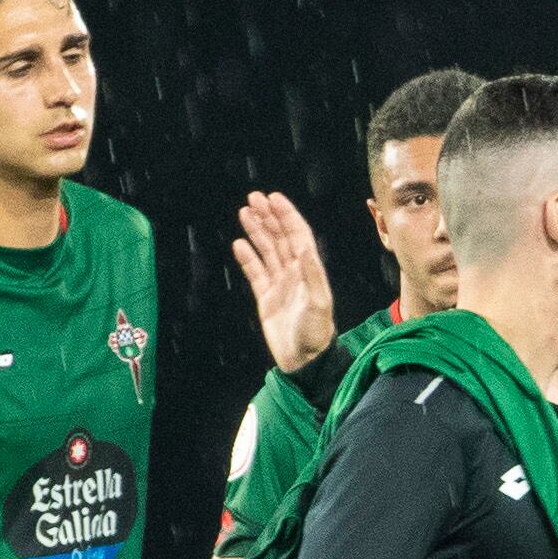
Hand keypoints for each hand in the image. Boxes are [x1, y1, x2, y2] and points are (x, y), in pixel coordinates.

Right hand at [234, 192, 335, 374]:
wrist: (304, 361)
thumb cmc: (315, 333)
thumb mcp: (318, 304)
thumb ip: (312, 275)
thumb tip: (303, 248)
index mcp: (309, 271)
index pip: (298, 235)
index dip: (287, 215)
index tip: (274, 198)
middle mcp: (295, 273)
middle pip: (280, 238)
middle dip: (268, 217)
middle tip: (253, 197)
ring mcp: (280, 284)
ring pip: (267, 251)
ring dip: (257, 231)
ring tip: (244, 212)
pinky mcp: (266, 298)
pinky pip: (255, 273)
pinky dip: (248, 258)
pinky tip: (239, 243)